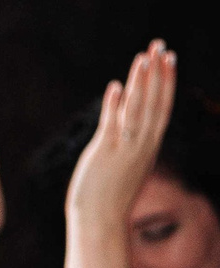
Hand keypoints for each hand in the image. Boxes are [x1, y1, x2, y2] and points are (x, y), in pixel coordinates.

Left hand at [68, 42, 175, 230]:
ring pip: (138, 110)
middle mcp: (141, 145)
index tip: (168, 58)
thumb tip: (126, 125)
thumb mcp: (124, 163)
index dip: (166, 81)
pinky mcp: (104, 155)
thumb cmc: (108, 196)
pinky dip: (114, 106)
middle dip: (158, 73)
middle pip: (154, 102)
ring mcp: (124, 149)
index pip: (161, 107)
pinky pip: (111, 126)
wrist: (99, 222)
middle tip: (160, 45)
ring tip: (143, 57)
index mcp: (147, 145)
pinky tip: (115, 86)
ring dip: (141, 83)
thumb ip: (128, 142)